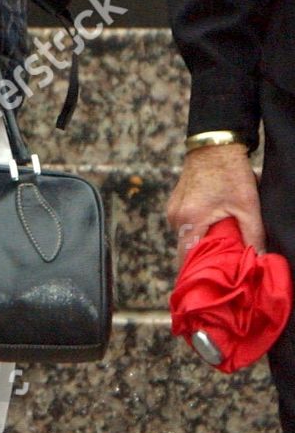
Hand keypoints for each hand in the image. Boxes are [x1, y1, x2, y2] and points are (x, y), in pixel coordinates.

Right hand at [167, 144, 263, 265]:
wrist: (214, 143)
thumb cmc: (230, 173)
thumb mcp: (248, 206)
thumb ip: (253, 236)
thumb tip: (259, 262)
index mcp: (189, 220)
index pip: (186, 260)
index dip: (198, 276)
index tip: (208, 289)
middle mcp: (175, 217)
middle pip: (186, 251)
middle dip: (203, 262)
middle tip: (223, 271)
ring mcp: (173, 209)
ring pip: (186, 239)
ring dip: (201, 246)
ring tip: (221, 251)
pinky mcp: (176, 203)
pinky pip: (185, 227)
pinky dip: (198, 233)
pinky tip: (214, 231)